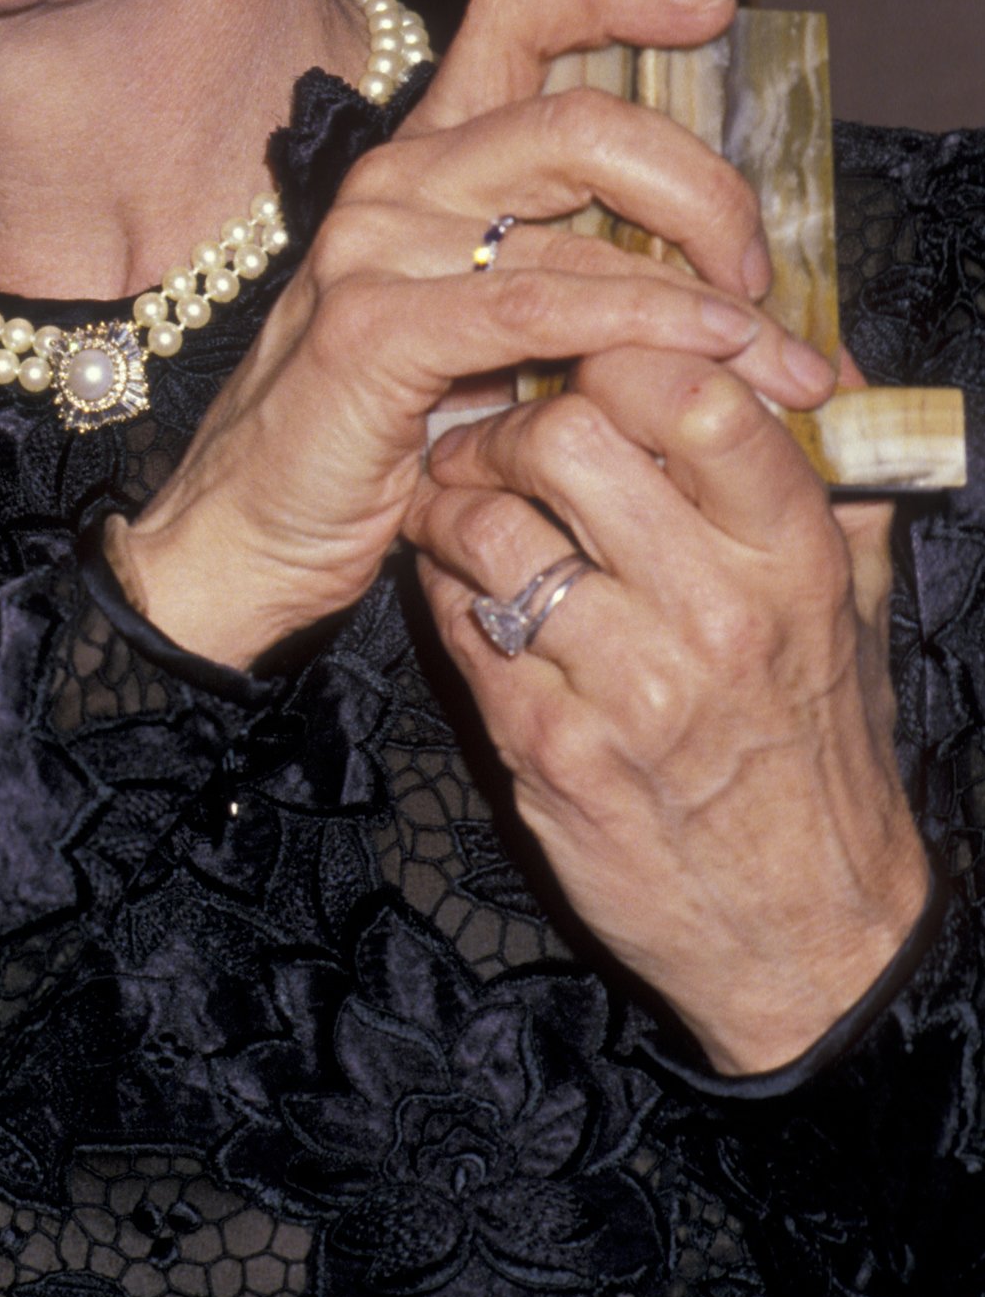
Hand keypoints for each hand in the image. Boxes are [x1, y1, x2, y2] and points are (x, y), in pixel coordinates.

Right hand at [119, 0, 832, 668]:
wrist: (244, 539)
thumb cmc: (374, 449)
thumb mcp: (486, 343)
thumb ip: (575, 281)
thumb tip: (735, 280)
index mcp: (425, 164)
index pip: (516, 21)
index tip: (711, 7)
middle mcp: (397, 181)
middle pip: (579, 113)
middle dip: (702, 183)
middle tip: (760, 268)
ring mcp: (378, 246)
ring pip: (577, 209)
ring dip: (705, 283)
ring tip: (778, 354)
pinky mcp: (377, 327)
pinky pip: (543, 302)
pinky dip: (645, 320)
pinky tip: (711, 349)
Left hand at [406, 345, 925, 1071]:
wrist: (808, 940)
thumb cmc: (820, 760)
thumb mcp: (853, 615)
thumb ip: (831, 489)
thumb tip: (812, 371)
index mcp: (794, 557)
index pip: (694, 393)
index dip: (618, 356)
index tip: (587, 374)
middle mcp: (716, 612)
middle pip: (567, 436)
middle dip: (508, 422)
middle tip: (493, 440)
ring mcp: (630, 686)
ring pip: (490, 526)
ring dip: (452, 503)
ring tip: (457, 508)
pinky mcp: (553, 752)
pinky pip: (459, 623)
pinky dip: (443, 588)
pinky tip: (460, 589)